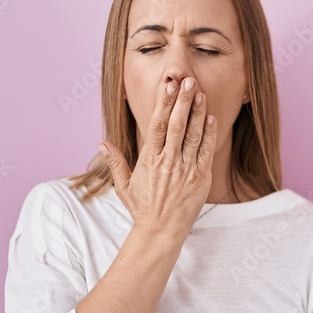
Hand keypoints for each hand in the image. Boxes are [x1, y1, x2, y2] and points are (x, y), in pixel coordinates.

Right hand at [98, 77, 216, 238]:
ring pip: (193, 136)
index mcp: (149, 159)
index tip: (168, 86)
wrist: (161, 231)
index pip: (158, 126)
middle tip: (189, 81)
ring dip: (198, 113)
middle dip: (183, 102)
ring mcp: (185, 169)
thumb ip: (115, 162)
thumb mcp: (123, 186)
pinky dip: (209, 134)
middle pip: (177, 126)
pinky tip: (211, 118)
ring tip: (201, 93)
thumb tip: (101, 143)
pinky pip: (206, 152)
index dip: (164, 104)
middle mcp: (168, 161)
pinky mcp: (200, 177)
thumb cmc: (143, 208)